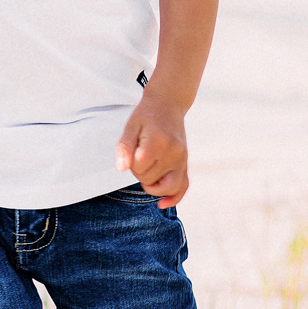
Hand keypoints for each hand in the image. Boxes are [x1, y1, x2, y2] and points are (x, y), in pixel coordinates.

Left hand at [116, 92, 189, 208]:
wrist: (168, 104)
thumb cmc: (146, 115)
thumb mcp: (130, 126)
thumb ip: (124, 147)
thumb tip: (122, 168)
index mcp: (158, 142)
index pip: (138, 168)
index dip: (130, 162)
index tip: (132, 149)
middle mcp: (174, 153)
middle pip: (150, 180)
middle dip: (140, 171)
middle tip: (140, 153)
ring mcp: (182, 159)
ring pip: (166, 188)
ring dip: (152, 185)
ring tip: (147, 171)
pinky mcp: (186, 163)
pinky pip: (183, 187)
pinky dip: (174, 197)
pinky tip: (162, 204)